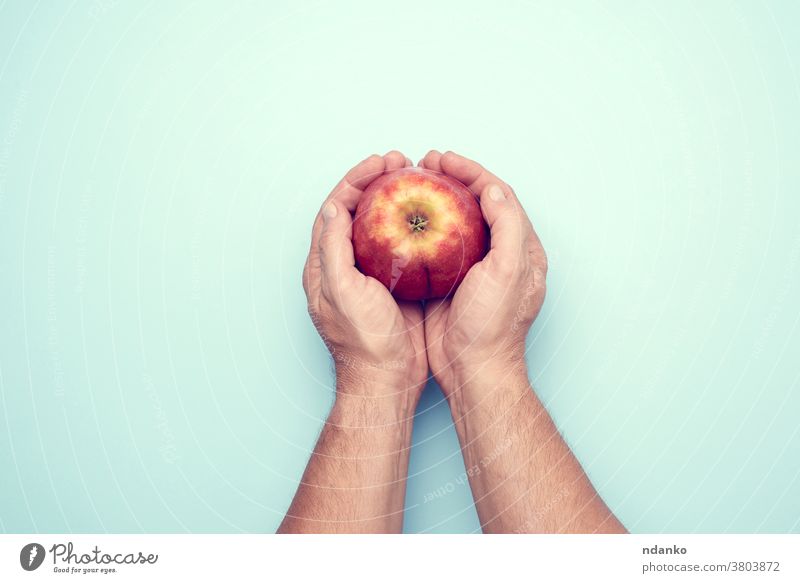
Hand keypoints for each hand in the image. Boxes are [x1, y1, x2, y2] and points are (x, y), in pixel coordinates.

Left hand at [303, 151, 427, 404]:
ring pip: (381, 225)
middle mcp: (345, 265)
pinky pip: (403, 245)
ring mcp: (371, 274)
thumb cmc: (363, 340)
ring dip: (395, 199)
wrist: (388, 379)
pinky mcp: (395, 284)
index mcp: (325, 265)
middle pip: (357, 211)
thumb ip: (333, 250)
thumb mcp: (342, 292)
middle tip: (400, 162)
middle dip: (375, 182)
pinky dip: (414, 225)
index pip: (335, 210)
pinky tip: (432, 215)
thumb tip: (331, 209)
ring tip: (416, 179)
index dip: (354, 181)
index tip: (379, 164)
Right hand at [419, 150, 546, 399]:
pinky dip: (421, 226)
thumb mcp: (508, 273)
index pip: (499, 196)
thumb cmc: (493, 325)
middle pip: (476, 203)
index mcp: (521, 249)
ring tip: (412, 182)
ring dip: (435, 198)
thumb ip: (508, 228)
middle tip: (425, 163)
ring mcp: (473, 267)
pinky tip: (402, 219)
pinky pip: (434, 245)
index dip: (472, 172)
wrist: (472, 368)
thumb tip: (493, 190)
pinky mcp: (449, 281)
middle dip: (453, 178)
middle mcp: (499, 254)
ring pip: (453, 221)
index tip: (444, 160)